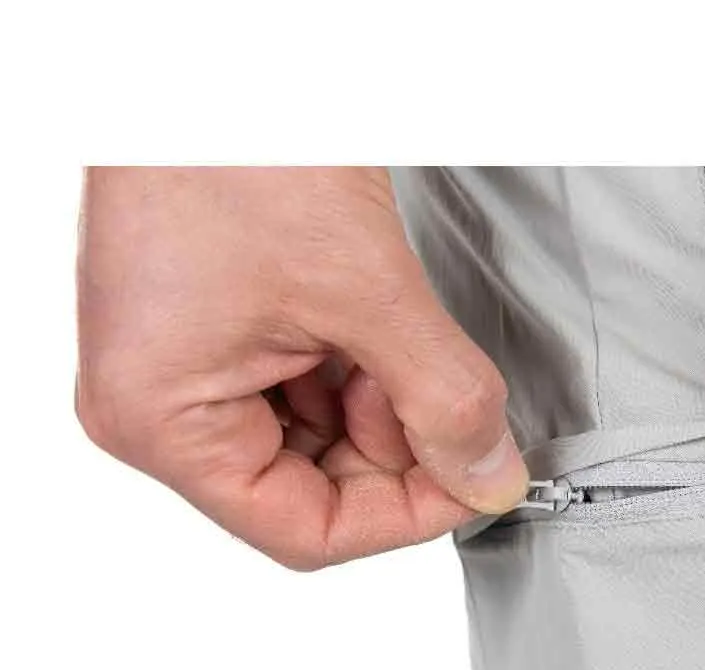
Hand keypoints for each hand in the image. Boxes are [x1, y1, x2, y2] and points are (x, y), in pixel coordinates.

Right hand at [76, 167, 527, 568]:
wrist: (206, 51)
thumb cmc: (238, 143)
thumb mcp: (365, 288)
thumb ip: (443, 397)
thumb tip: (490, 477)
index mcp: (164, 420)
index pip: (304, 531)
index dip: (403, 518)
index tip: (472, 481)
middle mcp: (162, 410)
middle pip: (312, 489)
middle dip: (397, 451)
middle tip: (453, 405)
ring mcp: (188, 373)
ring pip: (316, 442)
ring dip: (382, 408)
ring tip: (404, 341)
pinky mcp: (216, 339)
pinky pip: (304, 393)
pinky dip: (360, 377)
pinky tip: (381, 330)